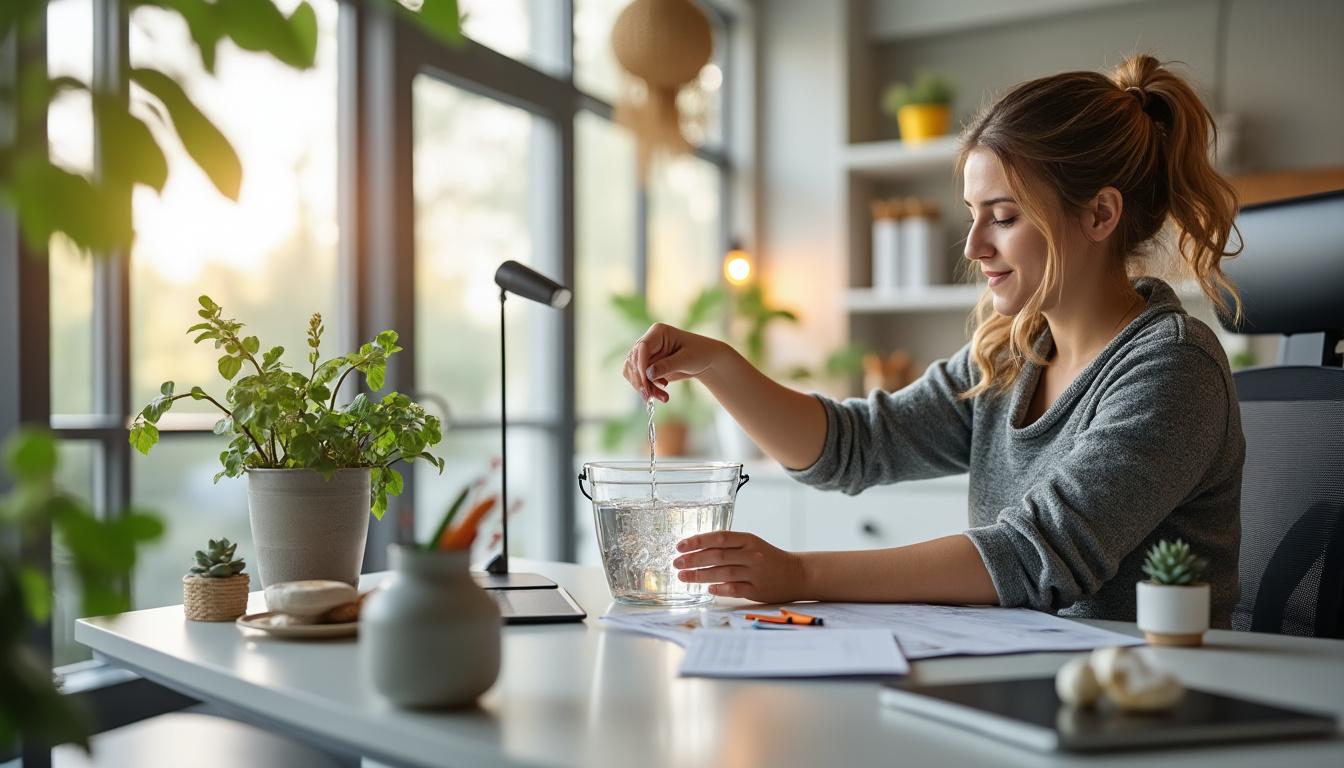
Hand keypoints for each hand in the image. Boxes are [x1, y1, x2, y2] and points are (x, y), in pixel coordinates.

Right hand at [622, 323, 725, 402]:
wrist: (705, 360)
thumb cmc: (699, 354)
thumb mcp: (686, 359)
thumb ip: (667, 365)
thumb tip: (648, 374)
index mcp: (658, 332)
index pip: (642, 347)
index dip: (641, 365)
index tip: (646, 383)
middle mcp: (648, 341)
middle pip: (634, 361)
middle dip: (642, 381)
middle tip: (650, 397)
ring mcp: (646, 354)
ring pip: (634, 372)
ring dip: (645, 387)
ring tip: (663, 397)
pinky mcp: (646, 366)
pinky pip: (638, 379)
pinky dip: (646, 389)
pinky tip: (661, 394)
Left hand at [673, 531, 806, 603]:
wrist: (797, 574)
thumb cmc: (769, 558)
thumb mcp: (752, 545)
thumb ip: (729, 546)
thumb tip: (697, 549)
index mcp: (748, 540)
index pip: (719, 537)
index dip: (698, 541)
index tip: (680, 546)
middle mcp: (751, 555)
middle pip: (717, 555)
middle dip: (693, 559)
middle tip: (676, 563)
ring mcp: (754, 573)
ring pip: (722, 573)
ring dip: (700, 575)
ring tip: (683, 577)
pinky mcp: (757, 590)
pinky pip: (734, 589)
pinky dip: (719, 588)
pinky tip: (708, 588)